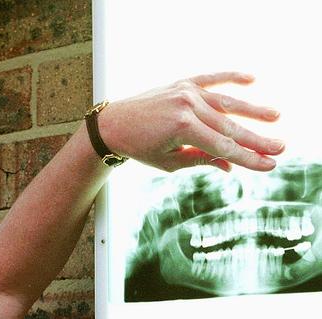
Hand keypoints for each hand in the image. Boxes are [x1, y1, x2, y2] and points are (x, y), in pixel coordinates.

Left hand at [101, 72, 284, 171]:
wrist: (113, 125)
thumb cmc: (139, 147)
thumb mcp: (169, 162)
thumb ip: (200, 160)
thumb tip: (230, 165)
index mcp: (183, 128)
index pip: (224, 147)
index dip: (248, 158)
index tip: (269, 164)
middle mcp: (187, 105)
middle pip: (229, 127)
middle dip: (256, 139)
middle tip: (280, 147)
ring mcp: (185, 91)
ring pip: (226, 103)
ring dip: (251, 111)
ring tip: (274, 117)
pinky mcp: (181, 84)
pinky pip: (210, 78)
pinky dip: (230, 78)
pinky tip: (251, 79)